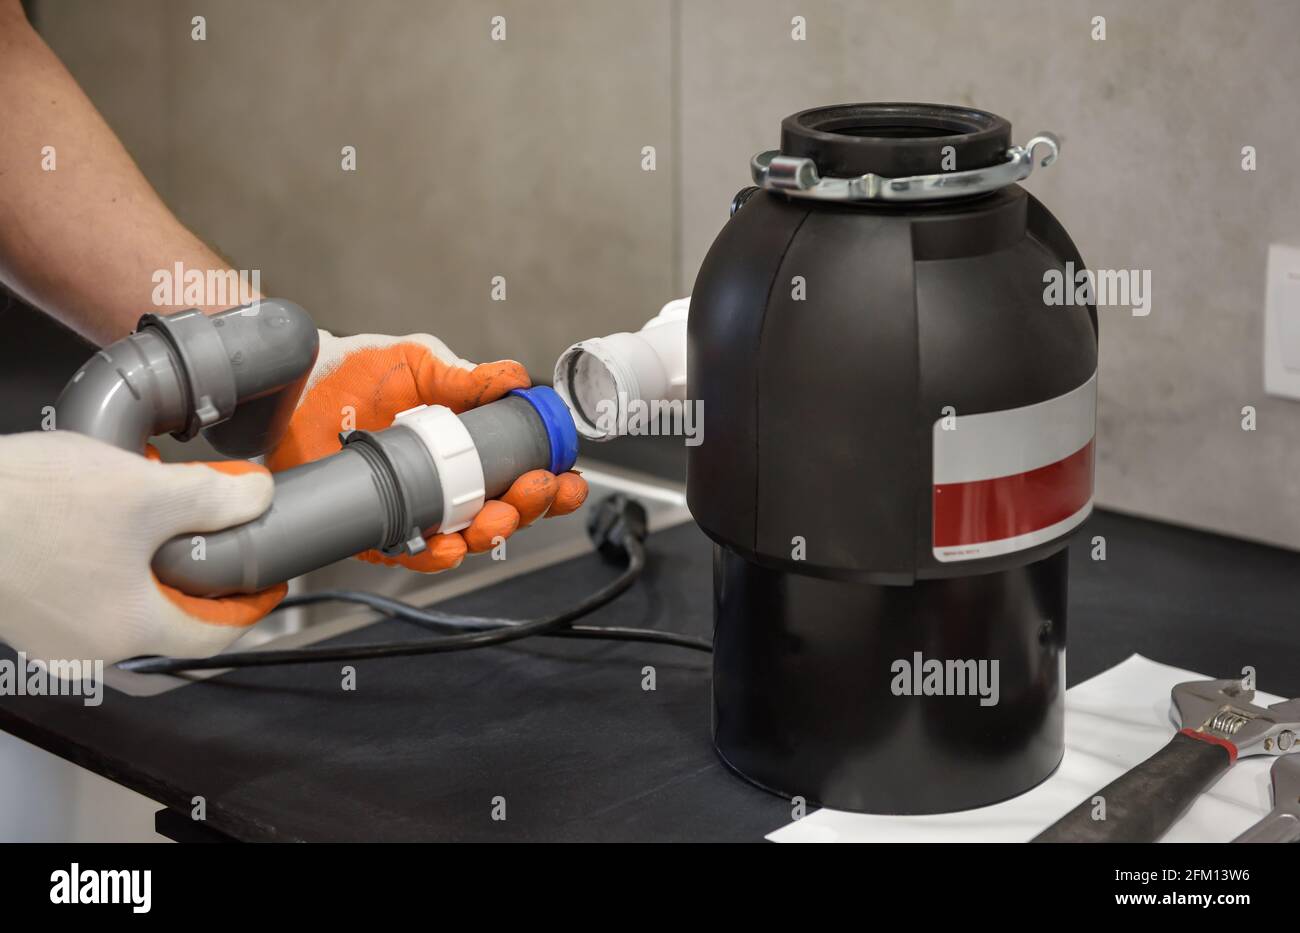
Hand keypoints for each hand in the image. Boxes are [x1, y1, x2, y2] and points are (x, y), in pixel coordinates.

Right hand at [0, 431, 284, 664]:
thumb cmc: (26, 505)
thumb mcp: (144, 491)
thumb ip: (214, 499)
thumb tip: (258, 497)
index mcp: (128, 630)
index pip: (214, 636)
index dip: (251, 607)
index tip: (268, 584)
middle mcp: (88, 647)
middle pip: (169, 620)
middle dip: (200, 577)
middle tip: (218, 534)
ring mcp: (48, 634)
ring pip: (124, 603)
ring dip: (150, 563)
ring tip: (158, 511)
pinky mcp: (20, 609)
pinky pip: (83, 592)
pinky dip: (108, 562)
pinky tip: (101, 516)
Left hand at [265, 331, 587, 571]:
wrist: (295, 386)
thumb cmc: (357, 372)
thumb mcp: (419, 363)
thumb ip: (465, 376)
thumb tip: (514, 380)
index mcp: (469, 446)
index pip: (521, 472)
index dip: (551, 481)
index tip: (568, 476)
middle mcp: (449, 483)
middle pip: (505, 512)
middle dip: (529, 508)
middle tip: (536, 490)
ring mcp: (417, 509)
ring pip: (467, 538)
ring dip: (491, 533)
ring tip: (498, 517)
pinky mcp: (379, 529)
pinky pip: (414, 553)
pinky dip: (436, 553)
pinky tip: (450, 544)